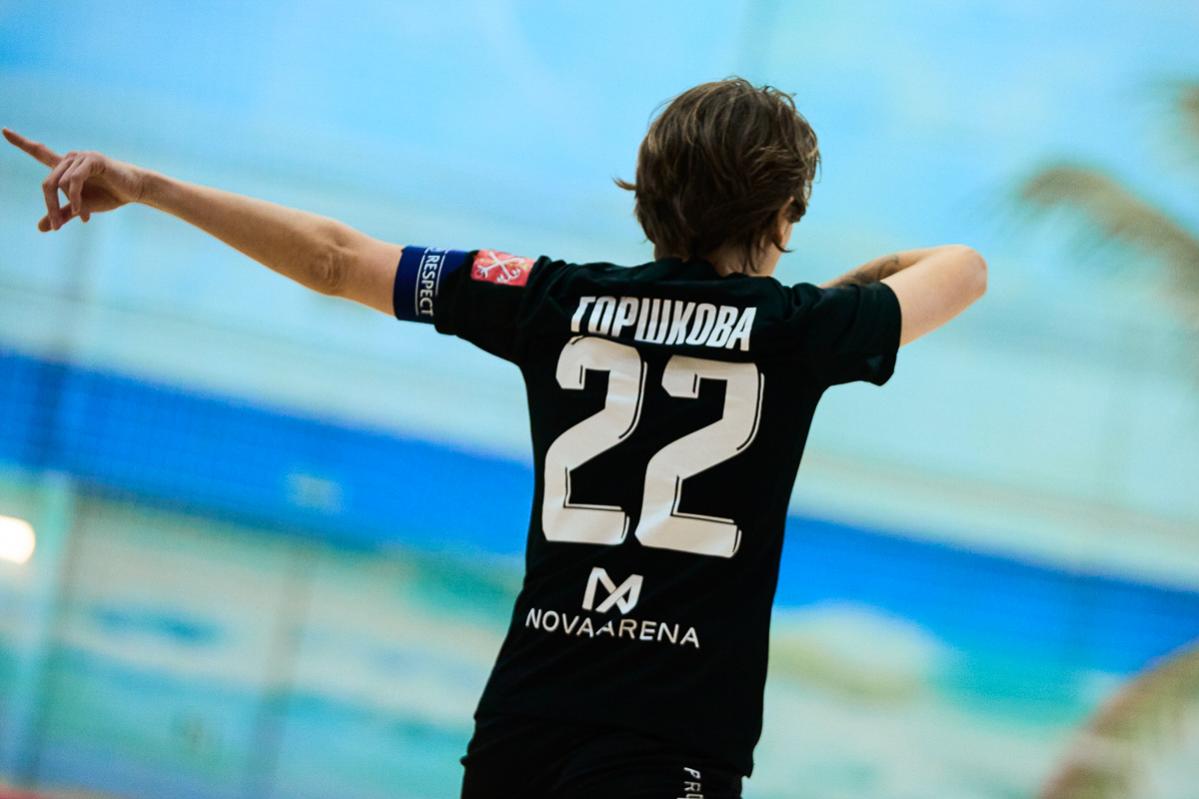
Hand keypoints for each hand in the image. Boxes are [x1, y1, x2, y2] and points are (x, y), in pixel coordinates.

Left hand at [3, 127, 147, 231]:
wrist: (135, 191)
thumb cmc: (110, 195)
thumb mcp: (81, 207)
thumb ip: (61, 214)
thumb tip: (41, 227)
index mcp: (65, 167)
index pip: (39, 152)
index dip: (21, 142)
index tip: (4, 131)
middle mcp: (69, 159)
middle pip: (47, 183)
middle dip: (50, 206)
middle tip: (56, 225)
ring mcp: (79, 158)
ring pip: (58, 184)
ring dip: (67, 205)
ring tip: (82, 217)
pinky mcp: (91, 160)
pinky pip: (73, 181)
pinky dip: (75, 198)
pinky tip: (83, 211)